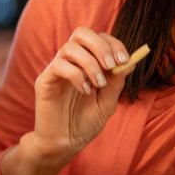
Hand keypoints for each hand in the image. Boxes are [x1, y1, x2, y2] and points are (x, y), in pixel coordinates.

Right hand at [29, 27, 132, 163]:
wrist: (66, 142)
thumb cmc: (85, 122)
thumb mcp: (108, 102)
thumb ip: (116, 82)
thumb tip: (129, 63)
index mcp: (86, 63)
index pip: (98, 38)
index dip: (113, 43)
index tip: (124, 60)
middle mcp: (70, 62)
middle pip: (81, 33)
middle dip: (100, 45)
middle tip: (111, 65)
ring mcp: (55, 70)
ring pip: (70, 47)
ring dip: (90, 63)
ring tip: (98, 84)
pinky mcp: (44, 81)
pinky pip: (59, 66)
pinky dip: (77, 76)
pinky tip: (84, 91)